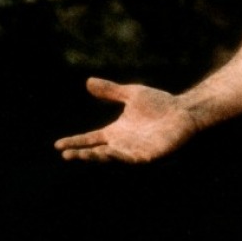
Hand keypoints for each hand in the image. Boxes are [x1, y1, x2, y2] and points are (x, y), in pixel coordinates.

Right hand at [54, 77, 198, 162]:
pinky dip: (119, 157)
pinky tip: (110, 152)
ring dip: (97, 157)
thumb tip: (88, 81)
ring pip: (111, 157)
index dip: (75, 142)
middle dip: (82, 154)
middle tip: (66, 154)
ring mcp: (134, 151)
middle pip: (97, 152)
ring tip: (83, 154)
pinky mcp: (148, 156)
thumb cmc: (160, 103)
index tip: (57, 144)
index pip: (90, 139)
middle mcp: (122, 144)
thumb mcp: (132, 94)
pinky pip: (130, 159)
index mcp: (115, 131)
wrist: (184, 110)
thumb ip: (111, 90)